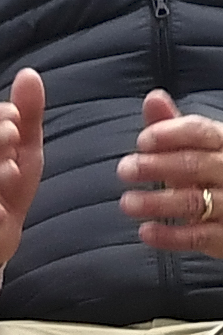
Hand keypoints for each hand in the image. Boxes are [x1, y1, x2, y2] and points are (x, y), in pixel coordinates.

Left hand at [118, 88, 222, 248]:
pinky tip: (147, 232)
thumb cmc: (210, 176)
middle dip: (155, 167)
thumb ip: (172, 128)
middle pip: (195, 165)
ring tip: (127, 203)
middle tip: (124, 170)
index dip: (169, 134)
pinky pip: (201, 237)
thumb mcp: (195, 151)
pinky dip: (172, 236)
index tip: (142, 142)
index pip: (201, 132)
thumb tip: (154, 98)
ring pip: (196, 201)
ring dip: (157, 203)